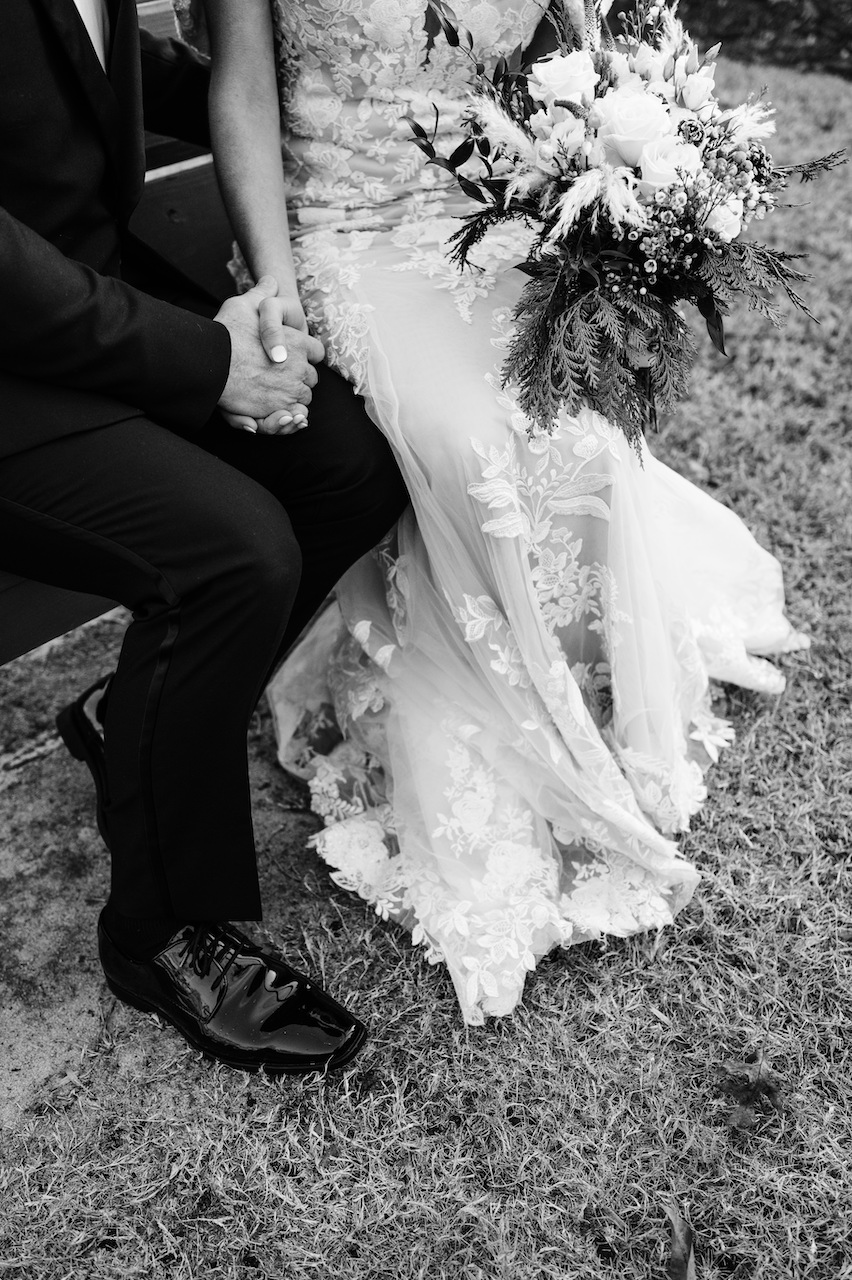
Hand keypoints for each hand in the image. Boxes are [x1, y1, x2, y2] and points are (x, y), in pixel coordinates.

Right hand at [214, 276, 324, 433]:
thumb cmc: (225, 333)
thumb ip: (262, 293)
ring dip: (293, 396)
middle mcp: (299, 367)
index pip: (317, 352)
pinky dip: (285, 413)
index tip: (291, 357)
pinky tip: (271, 405)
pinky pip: (290, 415)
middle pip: (311, 378)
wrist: (209, 362)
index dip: (306, 355)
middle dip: (300, 377)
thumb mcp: (244, 304)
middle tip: (280, 375)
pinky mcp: (278, 410)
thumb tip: (271, 280)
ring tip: (274, 390)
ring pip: (302, 398)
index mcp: (297, 342)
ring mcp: (290, 390)